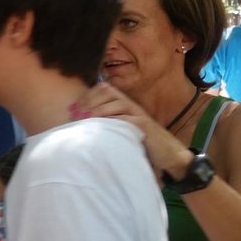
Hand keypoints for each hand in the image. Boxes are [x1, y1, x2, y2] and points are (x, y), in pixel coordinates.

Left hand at [72, 83, 191, 178]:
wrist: (166, 152)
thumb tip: (77, 121)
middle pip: (108, 91)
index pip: (103, 88)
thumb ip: (103, 122)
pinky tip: (103, 129)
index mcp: (123, 103)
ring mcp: (138, 114)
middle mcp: (130, 105)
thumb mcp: (118, 129)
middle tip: (78, 115)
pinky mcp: (144, 125)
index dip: (87, 96)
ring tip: (87, 121)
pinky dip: (114, 121)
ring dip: (99, 110)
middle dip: (90, 101)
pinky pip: (128, 119)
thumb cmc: (137, 142)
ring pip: (117, 103)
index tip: (74, 109)